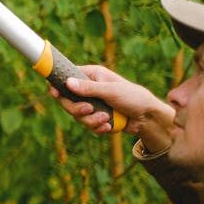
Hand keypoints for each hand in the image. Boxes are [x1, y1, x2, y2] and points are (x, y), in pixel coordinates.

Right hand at [50, 65, 174, 151]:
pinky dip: (97, 127)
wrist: (148, 118)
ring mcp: (92, 104)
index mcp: (91, 75)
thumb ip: (89, 88)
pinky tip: (109, 126)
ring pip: (77, 115)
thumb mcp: (111, 91)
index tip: (54, 93)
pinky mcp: (96, 117)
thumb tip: (67, 83)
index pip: (67, 77)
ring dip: (91, 120)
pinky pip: (87, 125)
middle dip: (77, 109)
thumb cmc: (134, 98)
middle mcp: (89, 89)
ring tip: (106, 119)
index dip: (58, 85)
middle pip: (67, 100)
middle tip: (89, 110)